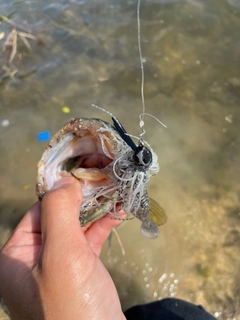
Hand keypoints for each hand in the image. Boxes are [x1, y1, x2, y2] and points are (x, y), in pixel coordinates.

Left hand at [0, 177, 125, 319]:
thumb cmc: (72, 304)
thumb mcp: (61, 254)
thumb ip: (58, 212)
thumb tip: (63, 180)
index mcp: (15, 255)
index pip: (37, 211)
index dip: (60, 191)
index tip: (83, 174)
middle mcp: (32, 260)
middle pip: (57, 218)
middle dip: (82, 199)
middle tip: (103, 180)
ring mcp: (57, 267)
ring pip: (75, 228)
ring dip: (95, 211)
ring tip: (114, 191)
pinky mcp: (80, 273)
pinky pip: (88, 242)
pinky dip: (102, 226)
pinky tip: (118, 213)